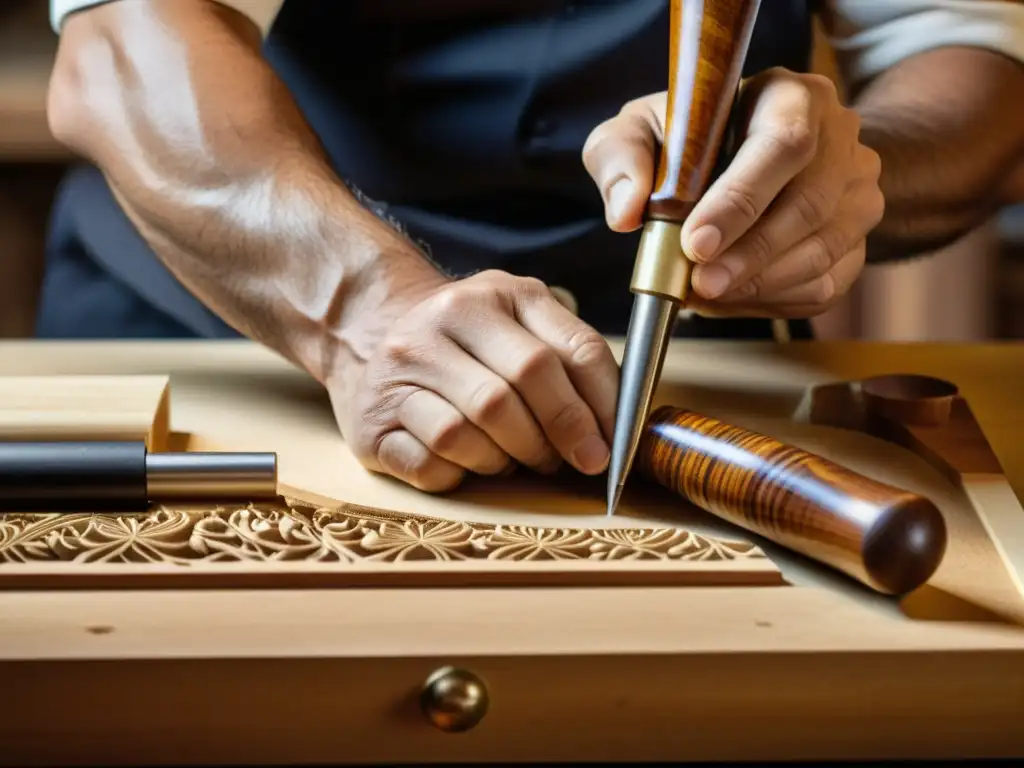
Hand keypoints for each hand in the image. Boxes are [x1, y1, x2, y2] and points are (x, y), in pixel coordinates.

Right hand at [329, 270, 619, 491]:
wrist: (370, 334)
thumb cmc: (467, 344)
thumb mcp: (521, 326)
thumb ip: (571, 361)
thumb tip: (616, 430)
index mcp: (499, 295)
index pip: (572, 351)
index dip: (602, 407)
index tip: (612, 447)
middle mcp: (444, 320)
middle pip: (518, 389)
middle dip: (557, 437)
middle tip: (570, 463)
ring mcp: (401, 368)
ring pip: (470, 432)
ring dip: (505, 459)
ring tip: (512, 457)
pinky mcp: (372, 419)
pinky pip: (431, 463)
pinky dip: (460, 474)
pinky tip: (466, 462)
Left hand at [583, 68, 884, 317]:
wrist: (746, 153)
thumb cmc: (690, 139)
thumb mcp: (641, 127)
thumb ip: (621, 156)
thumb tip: (627, 211)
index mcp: (792, 97)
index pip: (783, 145)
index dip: (740, 201)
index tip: (695, 243)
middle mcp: (839, 140)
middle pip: (808, 206)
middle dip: (747, 256)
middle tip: (698, 285)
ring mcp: (857, 193)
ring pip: (821, 253)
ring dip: (758, 285)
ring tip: (705, 293)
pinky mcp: (856, 241)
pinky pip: (824, 286)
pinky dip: (772, 301)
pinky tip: (730, 297)